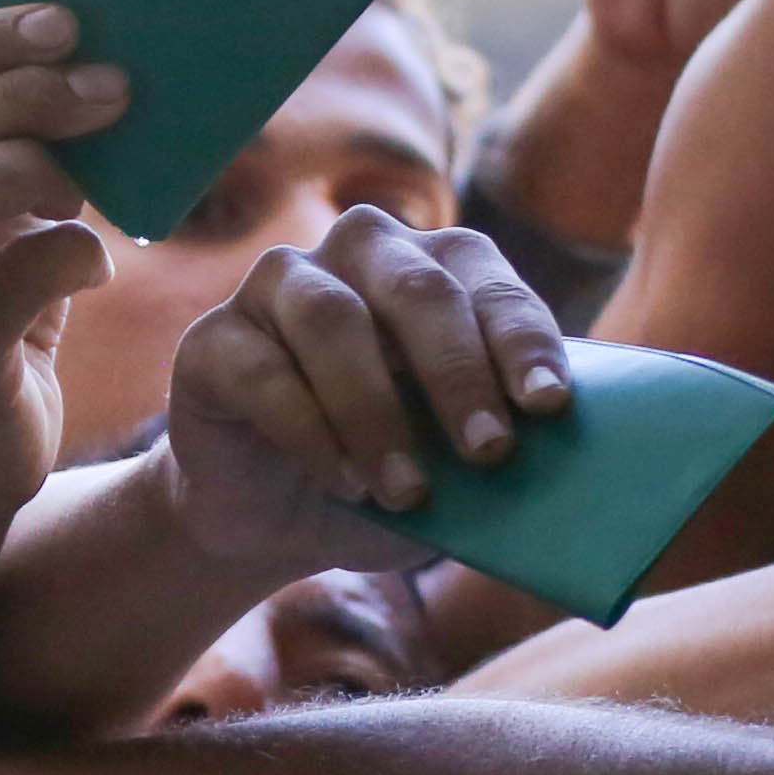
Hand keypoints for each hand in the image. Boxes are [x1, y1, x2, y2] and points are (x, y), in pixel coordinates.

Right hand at [161, 207, 569, 581]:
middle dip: (458, 372)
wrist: (273, 520)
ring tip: (407, 492)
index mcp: (433, 266)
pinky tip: (344, 483)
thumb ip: (498, 453)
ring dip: (377, 412)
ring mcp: (278, 288)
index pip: (484, 278)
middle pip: (415, 287)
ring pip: (333, 321)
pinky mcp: (212, 341)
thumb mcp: (454, 474)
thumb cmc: (385, 479)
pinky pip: (264, 373)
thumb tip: (561, 472)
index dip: (520, 338)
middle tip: (489, 453)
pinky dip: (311, 433)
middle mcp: (358, 254)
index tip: (548, 404)